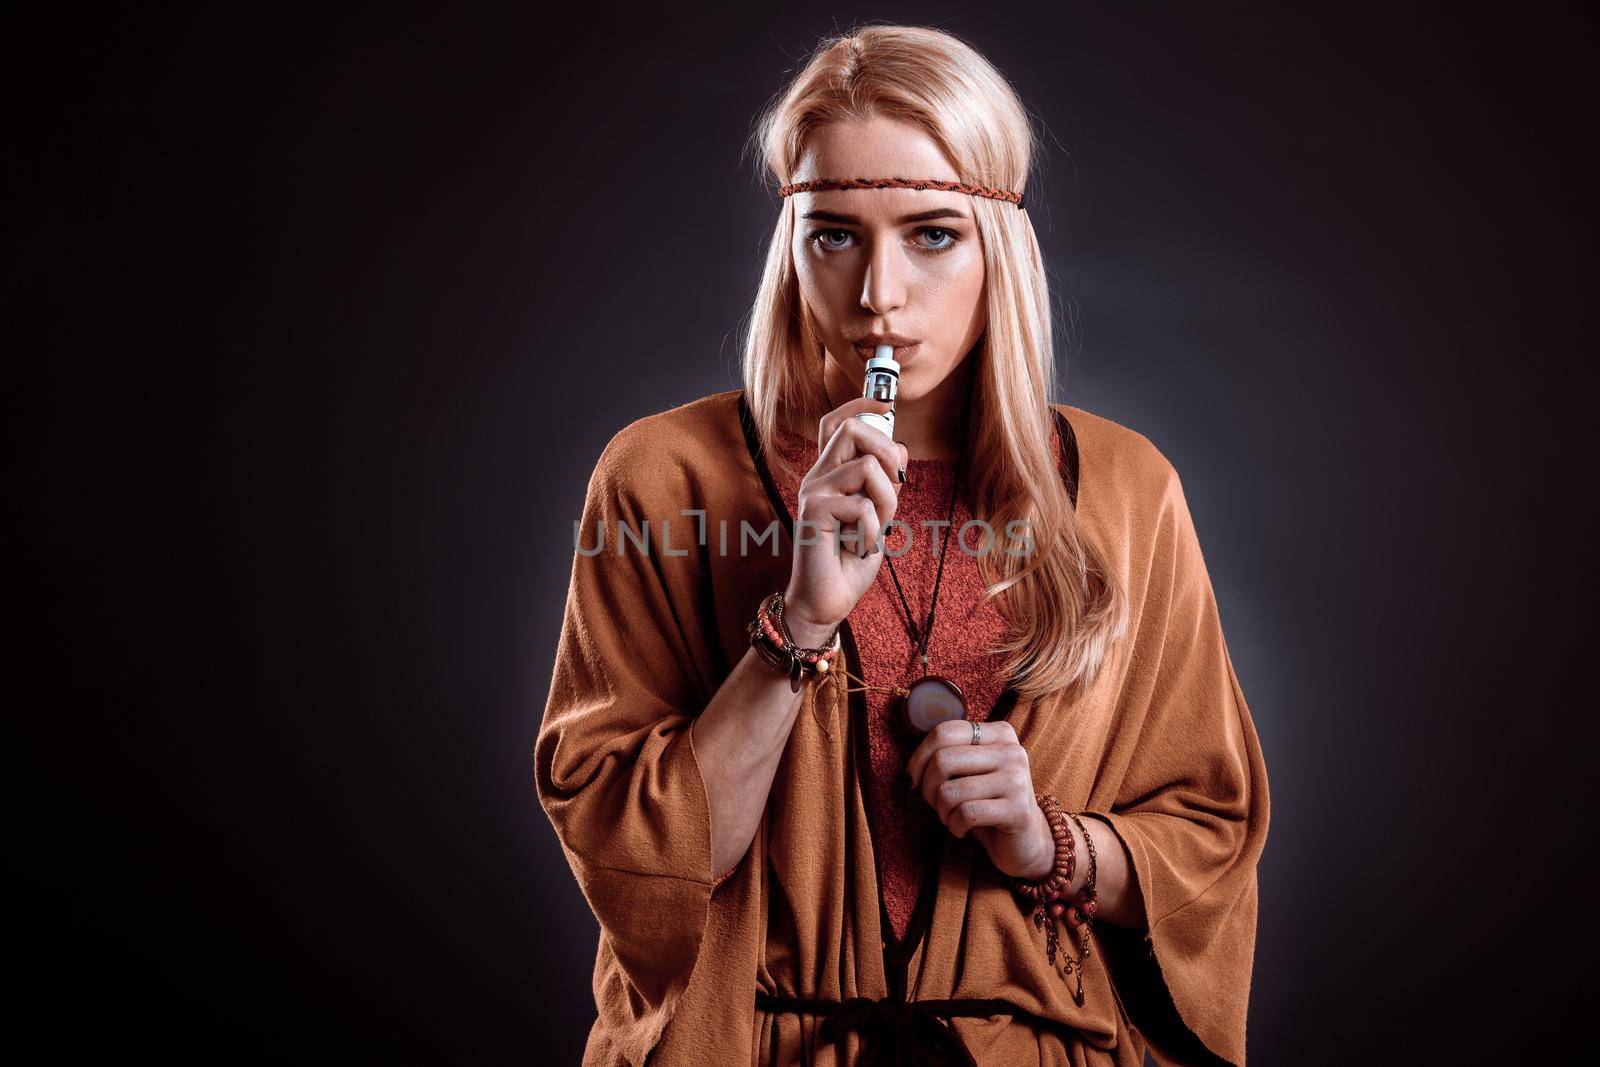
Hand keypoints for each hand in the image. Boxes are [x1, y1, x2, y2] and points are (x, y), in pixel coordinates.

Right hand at [783, 397, 908, 645]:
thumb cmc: (849, 560)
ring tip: (875, 528)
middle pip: (852, 429)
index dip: (862, 403)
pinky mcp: (814, 513)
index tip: (887, 404)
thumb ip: (885, 484)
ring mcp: (812, 493)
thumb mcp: (877, 516)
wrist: (826, 601)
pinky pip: (862, 504)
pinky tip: (860, 546)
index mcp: (830, 474)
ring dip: (887, 502)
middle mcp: (817, 477)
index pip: (838, 423)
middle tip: (893, 486)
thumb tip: (899, 450)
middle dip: (886, 451)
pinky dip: (873, 529)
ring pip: (867, 467)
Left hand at [905, 718, 1051, 879]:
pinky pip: (966, 813)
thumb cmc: (988, 802)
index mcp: (1000, 733)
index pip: (945, 731)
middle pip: (943, 759)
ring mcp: (1017, 779)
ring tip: (952, 817)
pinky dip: (955, 826)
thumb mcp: (969, 772)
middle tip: (935, 803)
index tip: (914, 779)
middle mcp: (1012, 750)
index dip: (919, 757)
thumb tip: (911, 769)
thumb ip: (948, 756)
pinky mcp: (1018, 810)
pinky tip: (962, 829)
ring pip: (951, 790)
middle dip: (928, 788)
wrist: (1025, 841)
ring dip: (942, 811)